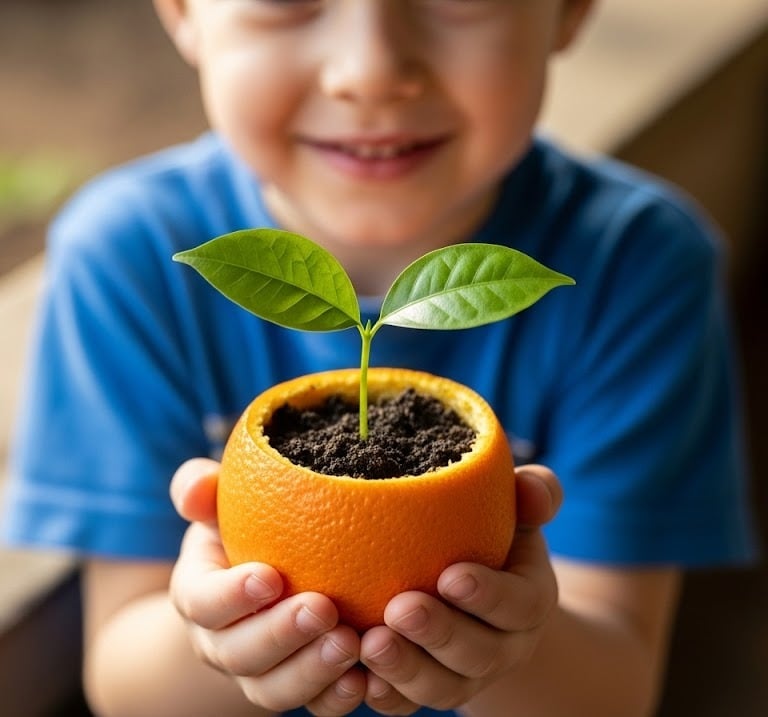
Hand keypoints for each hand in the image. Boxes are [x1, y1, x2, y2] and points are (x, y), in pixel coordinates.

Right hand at [168, 458, 365, 714]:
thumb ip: (201, 487)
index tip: (270, 576)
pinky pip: (311, 704)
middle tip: (324, 608)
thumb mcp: (220, 502)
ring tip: (351, 643)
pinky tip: (367, 679)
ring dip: (311, 671)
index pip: (202, 602)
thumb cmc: (244, 526)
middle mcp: (220, 642)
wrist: (263, 576)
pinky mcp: (294, 686)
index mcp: (199, 594)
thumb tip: (196, 487)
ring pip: (272, 689)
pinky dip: (336, 698)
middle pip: (238, 654)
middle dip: (280, 635)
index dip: (232, 595)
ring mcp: (256, 671)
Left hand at [360, 464, 561, 713]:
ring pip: (444, 688)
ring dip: (407, 670)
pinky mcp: (430, 687)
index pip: (519, 604)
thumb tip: (527, 487)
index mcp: (529, 600)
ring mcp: (466, 674)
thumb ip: (534, 492)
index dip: (488, 596)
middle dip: (440, 635)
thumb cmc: (490, 531)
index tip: (450, 576)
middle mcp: (504, 645)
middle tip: (400, 609)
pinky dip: (386, 696)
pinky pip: (409, 704)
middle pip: (480, 655)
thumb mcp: (517, 508)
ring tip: (370, 643)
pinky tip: (356, 679)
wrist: (475, 584)